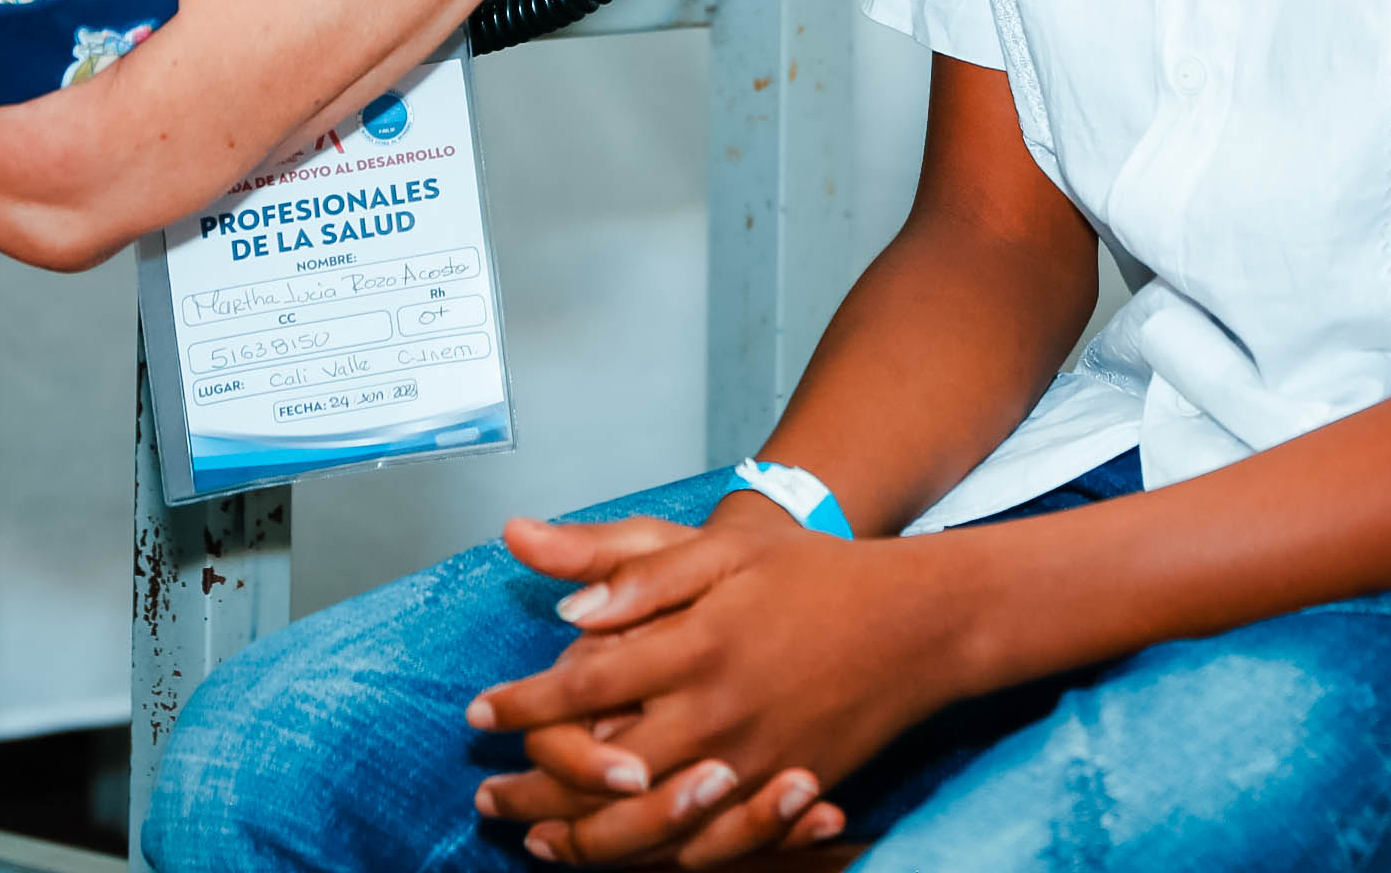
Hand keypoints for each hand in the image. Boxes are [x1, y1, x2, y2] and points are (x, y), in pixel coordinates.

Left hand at [466, 500, 948, 863]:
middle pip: (601, 771)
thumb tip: (565, 608)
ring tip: (531, 836)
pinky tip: (616, 858)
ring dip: (580, 838)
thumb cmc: (812, 572)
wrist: (913, 622)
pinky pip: (705, 845)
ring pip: (647, 824)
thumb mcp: (724, 548)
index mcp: (695, 644)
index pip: (583, 687)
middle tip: (483, 794)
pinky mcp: (781, 794)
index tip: (477, 714)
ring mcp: (751, 763)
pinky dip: (652, 859)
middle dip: (533, 785)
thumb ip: (640, 574)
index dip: (522, 704)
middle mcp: (717, 711)